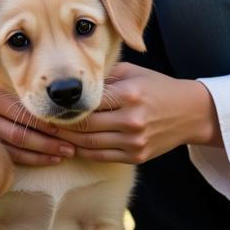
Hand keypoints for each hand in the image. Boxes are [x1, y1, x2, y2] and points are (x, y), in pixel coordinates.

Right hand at [0, 65, 70, 166]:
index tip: (72, 127)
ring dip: (45, 151)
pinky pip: (13, 157)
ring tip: (66, 153)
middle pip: (21, 131)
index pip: (25, 112)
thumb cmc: (14, 97)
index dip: (49, 122)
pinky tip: (52, 159)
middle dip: (50, 140)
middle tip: (72, 147)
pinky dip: (35, 159)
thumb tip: (71, 97)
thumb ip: (36, 94)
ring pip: (18, 145)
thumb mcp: (20, 90)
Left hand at [53, 62, 220, 162]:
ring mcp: (135, 141)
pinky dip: (82, 151)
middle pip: (84, 125)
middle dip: (59, 125)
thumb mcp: (132, 72)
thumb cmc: (156, 87)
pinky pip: (101, 156)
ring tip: (48, 135)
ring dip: (66, 141)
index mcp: (129, 94)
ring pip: (89, 144)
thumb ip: (104, 77)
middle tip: (39, 122)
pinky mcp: (137, 156)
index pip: (87, 102)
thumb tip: (70, 82)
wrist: (191, 112)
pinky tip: (69, 145)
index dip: (64, 105)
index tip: (46, 104)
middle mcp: (132, 119)